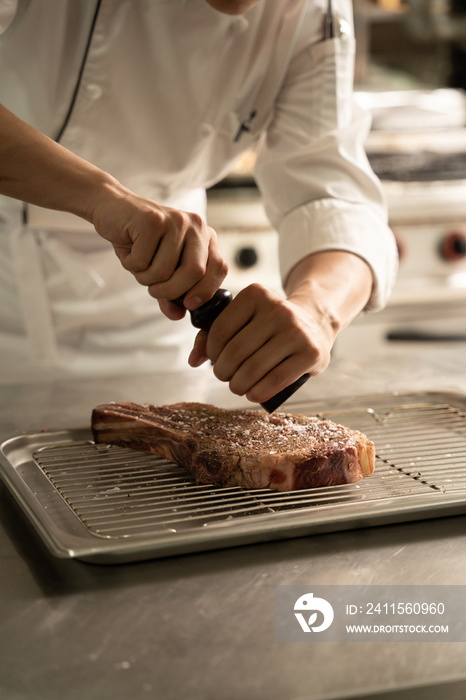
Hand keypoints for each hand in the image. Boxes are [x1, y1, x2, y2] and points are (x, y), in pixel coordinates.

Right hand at [91, 184, 227, 314]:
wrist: (112, 209)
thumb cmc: (140, 242)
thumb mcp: (159, 269)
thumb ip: (171, 294)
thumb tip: (178, 315)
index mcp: (205, 237)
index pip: (219, 268)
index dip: (205, 291)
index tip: (188, 304)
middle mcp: (196, 226)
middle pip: (194, 272)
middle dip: (171, 291)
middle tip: (154, 291)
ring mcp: (175, 220)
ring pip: (164, 270)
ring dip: (145, 278)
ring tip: (138, 263)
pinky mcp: (152, 220)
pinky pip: (143, 261)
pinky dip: (131, 265)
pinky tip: (129, 249)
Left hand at [188, 283, 333, 402]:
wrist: (315, 323)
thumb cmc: (269, 325)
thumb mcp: (244, 319)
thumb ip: (213, 334)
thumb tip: (193, 361)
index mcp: (256, 294)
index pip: (221, 329)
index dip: (212, 351)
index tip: (216, 359)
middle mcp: (278, 309)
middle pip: (236, 351)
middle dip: (223, 372)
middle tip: (226, 377)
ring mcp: (297, 331)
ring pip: (253, 368)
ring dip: (238, 385)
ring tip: (238, 386)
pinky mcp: (311, 353)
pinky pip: (276, 380)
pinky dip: (258, 392)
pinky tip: (253, 393)